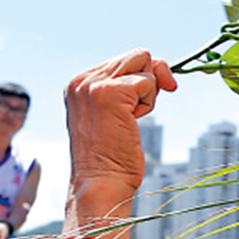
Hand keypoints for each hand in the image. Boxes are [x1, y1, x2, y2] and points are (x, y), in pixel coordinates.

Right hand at [64, 50, 176, 226]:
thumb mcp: (112, 113)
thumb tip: (159, 70)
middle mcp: (83, 80)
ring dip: (149, 92)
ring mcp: (95, 85)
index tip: (145, 98)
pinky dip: (148, 102)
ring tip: (131, 118)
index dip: (143, 75)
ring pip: (144, 63)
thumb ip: (124, 88)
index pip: (123, 59)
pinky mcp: (111, 93)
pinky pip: (148, 81)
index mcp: (78, 83)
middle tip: (144, 108)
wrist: (101, 183)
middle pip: (137, 55)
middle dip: (152, 78)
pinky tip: (133, 122)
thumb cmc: (111, 156)